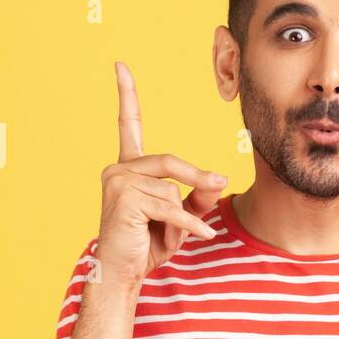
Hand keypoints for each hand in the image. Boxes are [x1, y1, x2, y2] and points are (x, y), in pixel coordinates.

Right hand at [93, 61, 226, 288]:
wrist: (122, 273)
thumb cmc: (147, 244)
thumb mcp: (180, 217)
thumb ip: (197, 196)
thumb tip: (218, 181)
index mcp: (127, 168)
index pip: (127, 125)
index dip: (126, 95)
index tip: (120, 65)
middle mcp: (118, 170)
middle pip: (170, 162)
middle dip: (197, 179)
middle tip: (221, 184)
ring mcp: (117, 182)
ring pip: (172, 190)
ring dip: (181, 217)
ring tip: (169, 236)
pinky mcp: (125, 199)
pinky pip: (171, 206)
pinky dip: (189, 223)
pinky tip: (201, 234)